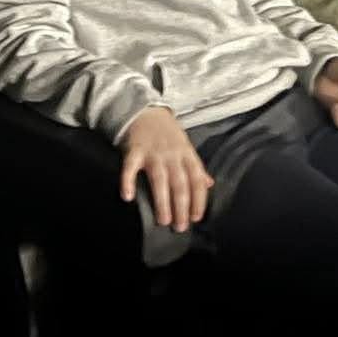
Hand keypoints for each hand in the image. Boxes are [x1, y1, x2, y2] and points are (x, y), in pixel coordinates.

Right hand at [119, 107, 213, 233]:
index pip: (197, 179)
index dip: (198, 199)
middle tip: (180, 227)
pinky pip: (130, 167)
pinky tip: (128, 197)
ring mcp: (153, 152)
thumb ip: (196, 167)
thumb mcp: (186, 147)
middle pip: (180, 183)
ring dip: (162, 202)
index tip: (196, 217)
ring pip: (160, 180)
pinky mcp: (134, 150)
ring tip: (163, 220)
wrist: (144, 110)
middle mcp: (172, 154)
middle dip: (182, 207)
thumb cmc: (167, 133)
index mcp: (187, 154)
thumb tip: (209, 184)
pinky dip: (128, 181)